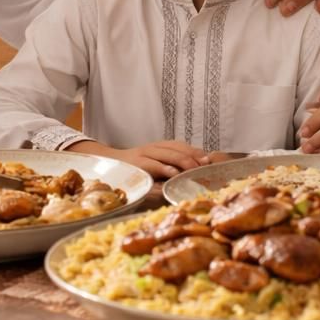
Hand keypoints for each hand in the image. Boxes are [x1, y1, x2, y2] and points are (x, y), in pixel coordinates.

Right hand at [69, 139, 205, 179]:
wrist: (109, 164)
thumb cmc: (135, 167)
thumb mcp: (155, 163)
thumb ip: (171, 165)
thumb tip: (194, 172)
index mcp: (161, 147)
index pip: (183, 146)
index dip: (197, 153)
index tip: (211, 162)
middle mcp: (155, 148)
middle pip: (179, 149)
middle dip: (194, 157)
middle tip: (207, 166)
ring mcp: (145, 154)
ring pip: (168, 154)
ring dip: (184, 161)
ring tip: (196, 168)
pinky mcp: (137, 164)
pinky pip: (153, 164)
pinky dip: (164, 168)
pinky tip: (174, 173)